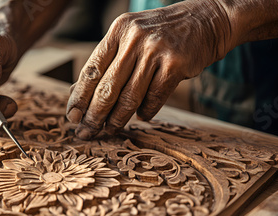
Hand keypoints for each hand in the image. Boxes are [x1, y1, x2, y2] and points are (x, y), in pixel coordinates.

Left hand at [66, 0, 231, 138]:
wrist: (206, 20)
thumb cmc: (160, 34)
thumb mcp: (130, 38)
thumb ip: (106, 62)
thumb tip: (75, 92)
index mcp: (118, 30)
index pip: (91, 69)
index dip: (79, 97)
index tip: (72, 117)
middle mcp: (134, 39)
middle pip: (107, 87)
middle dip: (94, 115)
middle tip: (85, 132)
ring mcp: (156, 51)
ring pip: (129, 97)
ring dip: (117, 119)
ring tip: (109, 130)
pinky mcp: (176, 65)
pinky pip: (154, 98)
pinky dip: (146, 112)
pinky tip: (141, 116)